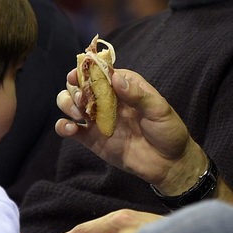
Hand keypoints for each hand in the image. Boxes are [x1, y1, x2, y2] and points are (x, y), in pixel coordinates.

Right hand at [55, 67, 208, 194]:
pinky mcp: (91, 138)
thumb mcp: (159, 109)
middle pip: (80, 85)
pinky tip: (71, 129)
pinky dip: (63, 126)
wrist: (169, 163)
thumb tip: (115, 77)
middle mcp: (107, 99)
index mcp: (124, 86)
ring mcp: (97, 118)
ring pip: (70, 103)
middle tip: (81, 99)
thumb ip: (137, 94)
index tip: (77, 74)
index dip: (85, 69)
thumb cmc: (168, 131)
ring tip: (77, 113)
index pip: (100, 71)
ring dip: (66, 103)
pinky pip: (70, 129)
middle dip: (74, 88)